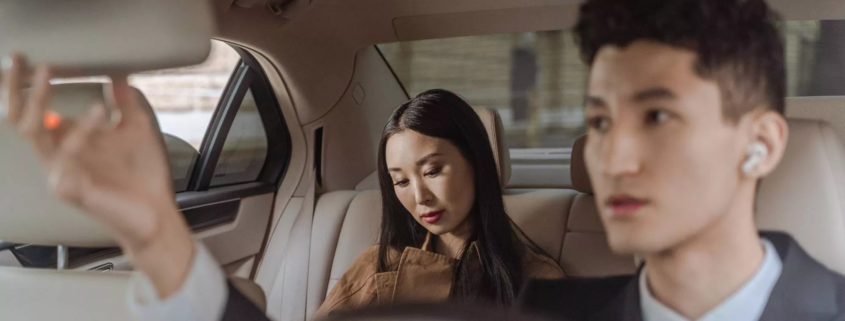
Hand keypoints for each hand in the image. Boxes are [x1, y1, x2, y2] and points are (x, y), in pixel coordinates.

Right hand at [1, 55, 194, 297]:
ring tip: (47, 73)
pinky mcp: (70, 189)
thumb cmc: (143, 175)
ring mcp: (60, 174)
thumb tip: (118, 75)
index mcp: (67, 143)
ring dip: (38, 100)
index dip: (23, 86)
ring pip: (34, 133)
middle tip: (20, 61)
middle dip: (14, 89)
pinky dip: (82, 129)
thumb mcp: (136, 130)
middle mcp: (57, 157)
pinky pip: (66, 155)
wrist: (157, 213)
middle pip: (20, 120)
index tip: (24, 58)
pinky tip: (100, 111)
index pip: (33, 112)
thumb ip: (124, 104)